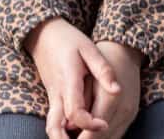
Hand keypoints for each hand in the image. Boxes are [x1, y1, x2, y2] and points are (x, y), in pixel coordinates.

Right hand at [23, 17, 121, 138]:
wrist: (45, 34)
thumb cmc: (69, 40)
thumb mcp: (89, 49)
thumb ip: (103, 70)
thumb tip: (118, 90)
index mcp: (68, 81)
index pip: (75, 112)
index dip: (89, 123)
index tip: (104, 124)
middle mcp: (57, 94)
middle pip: (55, 128)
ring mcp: (52, 97)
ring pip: (52, 127)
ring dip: (63, 138)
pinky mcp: (52, 98)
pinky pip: (54, 120)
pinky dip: (63, 131)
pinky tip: (78, 133)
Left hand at [75, 40, 143, 138]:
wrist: (124, 50)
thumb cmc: (101, 59)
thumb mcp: (87, 76)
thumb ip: (80, 102)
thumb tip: (69, 126)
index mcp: (111, 98)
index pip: (94, 132)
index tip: (66, 138)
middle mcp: (124, 109)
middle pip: (103, 138)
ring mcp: (130, 113)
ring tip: (79, 136)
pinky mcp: (132, 114)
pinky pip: (117, 134)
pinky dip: (104, 137)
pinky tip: (91, 134)